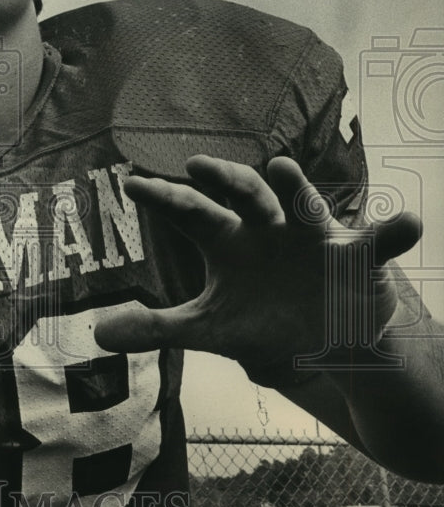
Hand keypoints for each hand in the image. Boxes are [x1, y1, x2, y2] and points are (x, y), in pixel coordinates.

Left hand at [93, 155, 421, 374]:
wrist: (324, 340)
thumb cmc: (261, 320)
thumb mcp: (210, 327)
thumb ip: (158, 327)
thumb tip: (97, 335)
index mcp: (229, 242)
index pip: (191, 214)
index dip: (163, 199)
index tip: (131, 185)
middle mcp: (268, 229)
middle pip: (245, 196)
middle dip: (226, 180)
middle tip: (199, 166)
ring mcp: (314, 239)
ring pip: (305, 207)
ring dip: (296, 189)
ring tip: (283, 167)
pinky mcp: (358, 258)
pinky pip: (379, 243)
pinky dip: (394, 233)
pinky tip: (408, 224)